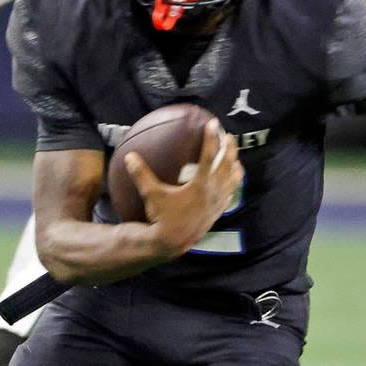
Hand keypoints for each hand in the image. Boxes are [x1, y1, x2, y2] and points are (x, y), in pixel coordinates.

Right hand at [126, 120, 242, 257]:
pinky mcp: (219, 210)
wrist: (174, 242)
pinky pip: (231, 192)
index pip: (209, 156)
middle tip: (228, 135)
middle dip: (230, 147)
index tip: (213, 124)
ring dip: (235, 164)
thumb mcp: (151, 195)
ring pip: (234, 178)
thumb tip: (130, 156)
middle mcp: (213, 191)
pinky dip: (233, 181)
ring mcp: (218, 202)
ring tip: (234, 155)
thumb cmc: (162, 217)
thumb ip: (141, 174)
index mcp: (200, 185)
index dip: (211, 138)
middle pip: (228, 164)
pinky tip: (230, 179)